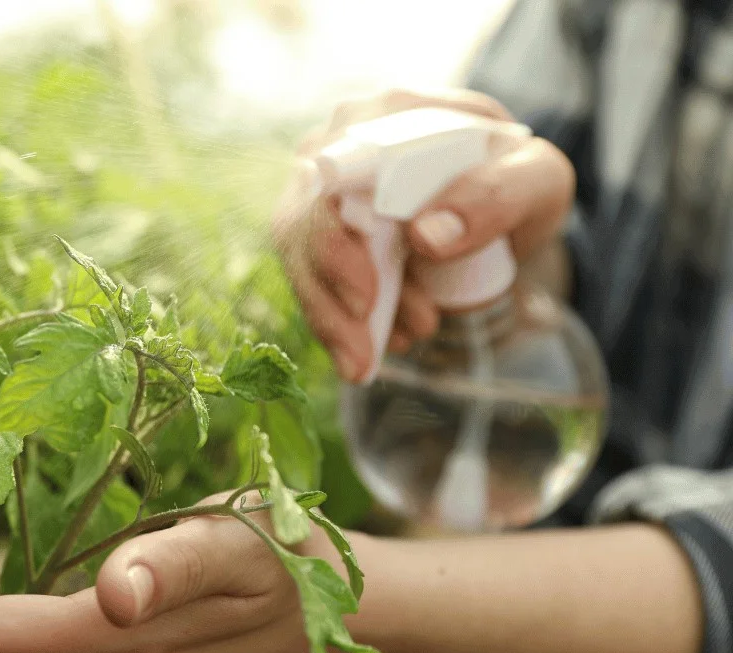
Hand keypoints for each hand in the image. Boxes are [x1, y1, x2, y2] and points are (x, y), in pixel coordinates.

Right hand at [272, 88, 575, 380]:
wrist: (500, 206)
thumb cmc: (516, 181)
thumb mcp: (537, 181)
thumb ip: (494, 197)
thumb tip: (426, 236)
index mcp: (389, 114)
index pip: (336, 173)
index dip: (336, 239)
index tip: (365, 298)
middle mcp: (339, 145)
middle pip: (305, 224)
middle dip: (335, 300)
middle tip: (374, 352)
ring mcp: (322, 191)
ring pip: (301, 262)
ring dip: (339, 320)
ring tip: (398, 345)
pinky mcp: (319, 233)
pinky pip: (311, 284)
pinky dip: (339, 326)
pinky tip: (382, 342)